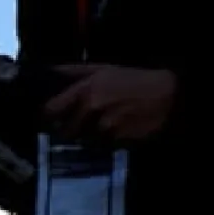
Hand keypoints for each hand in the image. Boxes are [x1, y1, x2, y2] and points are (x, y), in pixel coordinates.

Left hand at [42, 64, 178, 143]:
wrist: (166, 95)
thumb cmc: (132, 79)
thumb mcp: (102, 69)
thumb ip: (74, 71)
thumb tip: (50, 72)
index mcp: (85, 89)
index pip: (51, 110)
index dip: (47, 117)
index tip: (48, 119)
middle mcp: (91, 109)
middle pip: (66, 131)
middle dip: (69, 130)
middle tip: (76, 125)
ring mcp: (105, 127)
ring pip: (84, 140)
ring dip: (87, 137)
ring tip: (99, 126)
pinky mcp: (118, 141)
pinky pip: (102, 146)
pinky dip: (104, 142)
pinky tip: (114, 131)